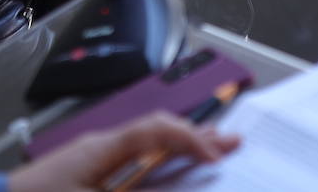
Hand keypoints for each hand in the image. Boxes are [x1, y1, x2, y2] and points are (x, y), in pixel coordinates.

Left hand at [7, 110, 239, 191]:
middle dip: (194, 136)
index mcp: (102, 148)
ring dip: (179, 147)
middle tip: (230, 142)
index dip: (190, 139)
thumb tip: (169, 189)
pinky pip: (131, 157)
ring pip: (146, 144)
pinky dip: (157, 158)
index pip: (156, 131)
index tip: (217, 155)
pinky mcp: (87, 170)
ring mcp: (93, 156)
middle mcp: (100, 145)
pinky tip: (169, 165)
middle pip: (155, 132)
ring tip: (210, 147)